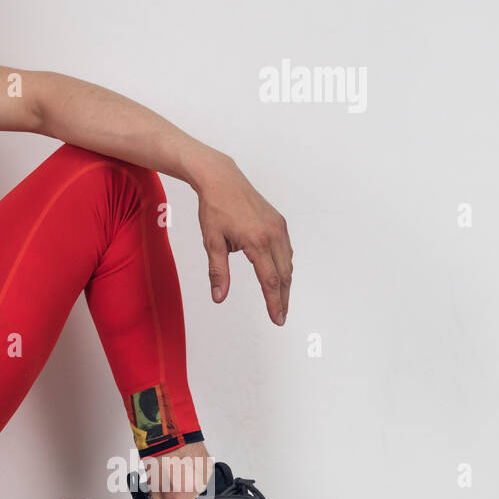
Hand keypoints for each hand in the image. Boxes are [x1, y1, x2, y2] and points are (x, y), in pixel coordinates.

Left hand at [195, 158, 292, 324]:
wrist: (222, 179)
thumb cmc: (214, 209)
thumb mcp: (211, 242)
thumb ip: (218, 272)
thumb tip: (219, 298)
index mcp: (256, 241)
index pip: (269, 280)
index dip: (274, 303)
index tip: (277, 319)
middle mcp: (273, 234)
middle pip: (283, 275)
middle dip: (282, 298)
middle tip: (281, 317)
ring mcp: (278, 227)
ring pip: (287, 263)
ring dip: (285, 283)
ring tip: (280, 301)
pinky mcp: (279, 221)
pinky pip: (286, 250)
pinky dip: (284, 266)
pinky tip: (279, 275)